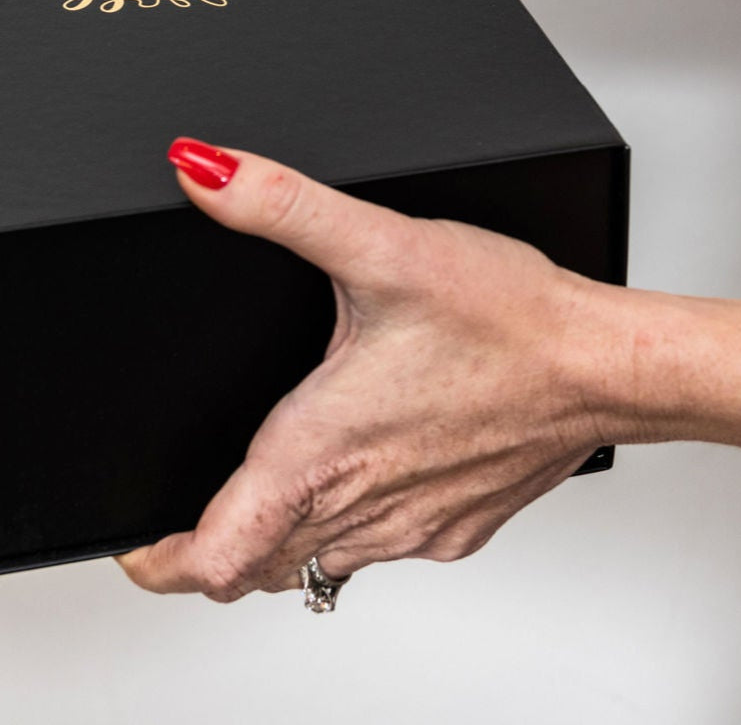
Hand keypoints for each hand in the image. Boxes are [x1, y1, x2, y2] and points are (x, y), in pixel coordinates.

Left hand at [115, 137, 625, 601]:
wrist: (608, 362)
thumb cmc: (508, 318)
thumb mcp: (379, 244)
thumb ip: (278, 204)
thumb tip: (202, 171)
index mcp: (320, 451)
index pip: (212, 560)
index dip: (157, 564)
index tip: (132, 545)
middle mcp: (361, 506)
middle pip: (253, 571)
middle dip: (205, 547)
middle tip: (177, 512)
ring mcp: (412, 529)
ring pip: (313, 567)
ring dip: (272, 539)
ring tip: (251, 493)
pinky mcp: (455, 527)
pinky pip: (377, 553)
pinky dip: (341, 529)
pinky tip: (350, 474)